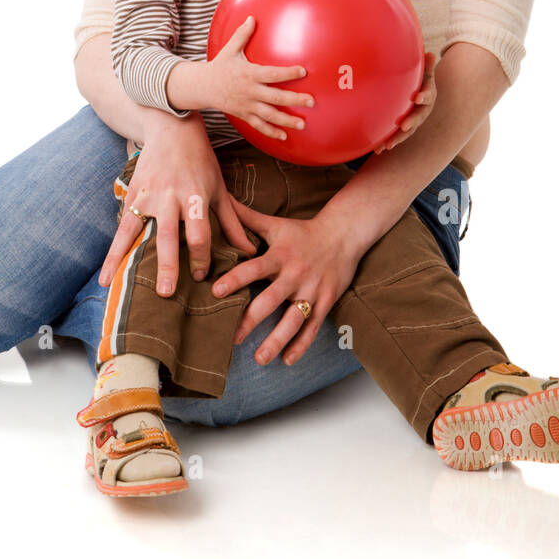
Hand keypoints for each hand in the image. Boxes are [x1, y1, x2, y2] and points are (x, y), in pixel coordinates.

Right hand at [97, 114, 257, 296]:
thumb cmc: (201, 160)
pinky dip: (112, 251)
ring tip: (121, 286)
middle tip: (167, 292)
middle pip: (169, 234)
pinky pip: (122, 227)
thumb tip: (249, 251)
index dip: (202, 256)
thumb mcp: (220, 188)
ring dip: (129, 259)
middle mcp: (170, 196)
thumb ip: (232, 222)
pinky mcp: (133, 195)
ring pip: (138, 231)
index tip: (201, 275)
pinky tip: (105, 275)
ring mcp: (148, 195)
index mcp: (196, 195)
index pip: (200, 232)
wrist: (171, 127)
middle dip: (168, 264)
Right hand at [206, 15, 313, 141]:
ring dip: (286, 120)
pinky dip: (271, 132)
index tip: (303, 71)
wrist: (202, 87)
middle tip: (311, 101)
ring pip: (269, 115)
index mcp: (249, 74)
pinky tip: (285, 136)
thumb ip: (243, 34)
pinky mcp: (243, 114)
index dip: (288, 73)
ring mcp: (246, 105)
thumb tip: (252, 17)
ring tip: (302, 124)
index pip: (272, 74)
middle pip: (275, 97)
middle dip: (294, 99)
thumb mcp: (230, 49)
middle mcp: (250, 91)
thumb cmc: (220, 66)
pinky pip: (259, 125)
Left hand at [210, 197, 369, 366]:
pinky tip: (287, 360)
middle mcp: (294, 274)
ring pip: (293, 319)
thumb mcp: (274, 223)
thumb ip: (245, 217)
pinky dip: (301, 344)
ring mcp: (312, 290)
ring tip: (260, 358)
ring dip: (276, 340)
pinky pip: (313, 326)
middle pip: (271, 300)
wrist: (343, 235)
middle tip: (232, 337)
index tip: (216, 291)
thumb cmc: (301, 231)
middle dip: (250, 320)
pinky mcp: (326, 301)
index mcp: (279, 255)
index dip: (235, 278)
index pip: (253, 267)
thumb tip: (221, 198)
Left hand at [373, 52, 436, 152]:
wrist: (419, 95)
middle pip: (418, 118)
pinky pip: (396, 136)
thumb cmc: (420, 80)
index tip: (417, 97)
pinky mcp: (403, 128)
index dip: (424, 96)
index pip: (427, 96)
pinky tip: (377, 149)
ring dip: (397, 138)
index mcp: (428, 96)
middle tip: (404, 125)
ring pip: (406, 131)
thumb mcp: (424, 73)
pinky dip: (387, 142)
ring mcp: (413, 121)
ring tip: (387, 145)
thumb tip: (430, 54)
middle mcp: (422, 111)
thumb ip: (427, 66)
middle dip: (411, 122)